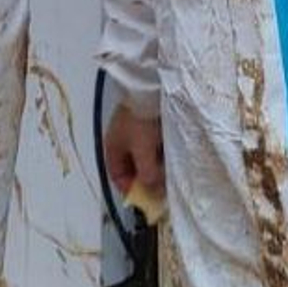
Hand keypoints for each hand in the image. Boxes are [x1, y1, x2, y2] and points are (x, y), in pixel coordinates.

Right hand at [103, 100, 164, 215]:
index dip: (131, 189)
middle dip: (148, 178)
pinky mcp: (151, 122)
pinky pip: (156, 144)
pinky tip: (174, 153)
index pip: (117, 176)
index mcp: (113, 146)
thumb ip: (147, 174)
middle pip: (134, 167)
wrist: (151, 87)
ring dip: (158, 165)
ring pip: (147, 156)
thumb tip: (153, 189)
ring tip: (171, 171)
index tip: (147, 199)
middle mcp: (123, 139)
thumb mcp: (142, 151)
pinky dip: (164, 152)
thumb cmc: (141, 121)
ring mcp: (137, 130)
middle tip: (163, 187)